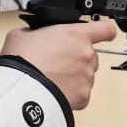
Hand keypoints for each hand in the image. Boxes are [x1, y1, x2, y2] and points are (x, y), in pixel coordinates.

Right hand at [0, 20, 116, 109]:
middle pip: (90, 55)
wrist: (21, 89)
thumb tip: (35, 36)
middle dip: (76, 59)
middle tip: (57, 63)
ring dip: (74, 77)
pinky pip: (80, 93)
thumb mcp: (23, 33)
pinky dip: (70, 93)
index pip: (104, 29)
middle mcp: (87, 54)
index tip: (102, 34)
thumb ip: (36, 32)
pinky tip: (54, 90)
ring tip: (52, 79)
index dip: (104, 32)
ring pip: (85, 75)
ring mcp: (87, 76)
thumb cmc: (22, 60)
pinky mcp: (84, 96)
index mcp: (76, 35)